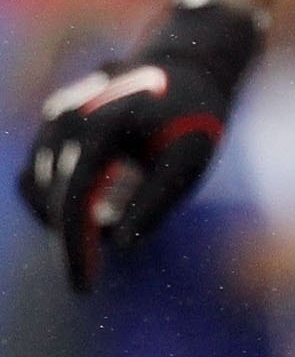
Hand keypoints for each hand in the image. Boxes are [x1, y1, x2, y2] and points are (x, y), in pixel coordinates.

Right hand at [19, 0, 265, 292]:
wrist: (187, 68)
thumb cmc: (194, 118)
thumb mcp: (188, 162)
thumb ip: (155, 202)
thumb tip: (122, 246)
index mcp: (99, 127)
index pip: (74, 200)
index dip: (74, 249)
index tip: (83, 288)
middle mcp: (66, 120)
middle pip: (54, 200)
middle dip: (74, 241)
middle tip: (94, 273)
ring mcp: (54, 120)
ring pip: (39, 191)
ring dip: (64, 219)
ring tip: (107, 225)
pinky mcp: (52, 126)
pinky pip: (38, 176)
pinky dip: (56, 200)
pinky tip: (89, 211)